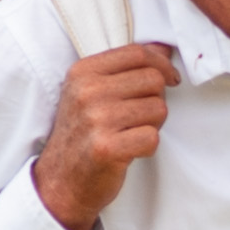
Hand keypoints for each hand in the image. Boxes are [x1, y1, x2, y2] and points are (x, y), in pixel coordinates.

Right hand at [32, 43, 176, 229]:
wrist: (60, 182)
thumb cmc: (81, 135)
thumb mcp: (89, 93)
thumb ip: (123, 69)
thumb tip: (164, 48)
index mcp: (82, 72)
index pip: (137, 53)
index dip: (162, 64)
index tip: (169, 78)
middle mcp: (87, 92)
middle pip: (152, 80)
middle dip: (157, 99)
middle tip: (141, 116)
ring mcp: (96, 120)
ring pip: (158, 108)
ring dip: (153, 124)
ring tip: (131, 133)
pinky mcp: (108, 148)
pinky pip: (152, 137)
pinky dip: (147, 146)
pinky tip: (130, 150)